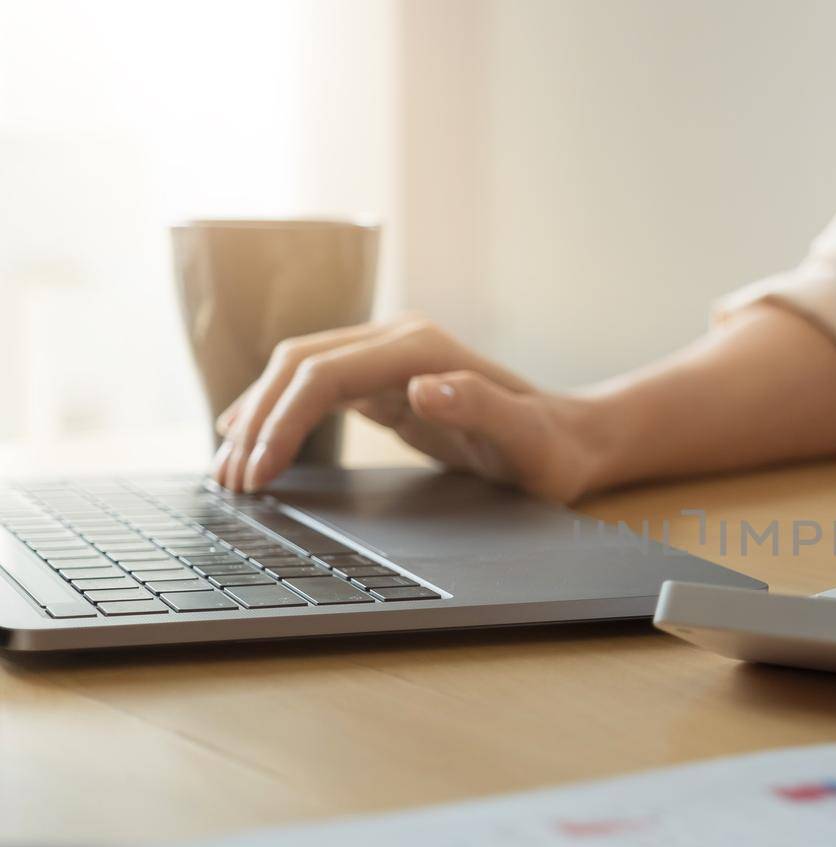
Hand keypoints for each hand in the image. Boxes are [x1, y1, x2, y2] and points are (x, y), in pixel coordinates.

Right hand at [210, 316, 599, 501]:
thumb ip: (481, 407)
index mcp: (421, 349)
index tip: (257, 471)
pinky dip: (280, 415)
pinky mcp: (387, 382)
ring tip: (229, 470)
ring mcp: (390, 358)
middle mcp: (398, 342)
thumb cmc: (552, 449)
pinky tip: (254, 441)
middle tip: (229, 481)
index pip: (323, 374)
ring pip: (299, 374)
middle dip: (256, 420)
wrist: (574, 440)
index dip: (281, 420)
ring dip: (259, 417)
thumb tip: (424, 387)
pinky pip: (317, 390)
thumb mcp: (528, 440)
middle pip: (298, 365)